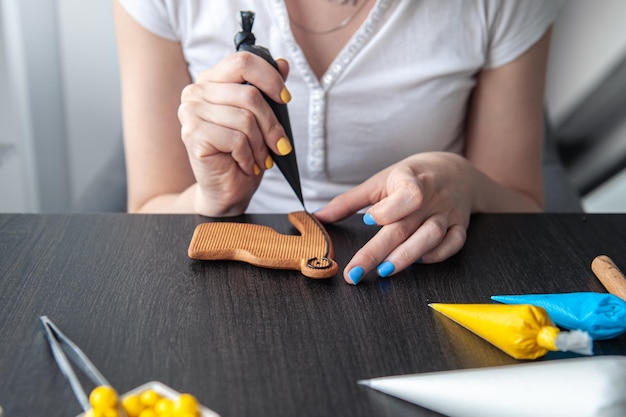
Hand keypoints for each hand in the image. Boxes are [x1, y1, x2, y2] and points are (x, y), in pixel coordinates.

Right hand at [177, 52, 292, 215]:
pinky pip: (236, 140)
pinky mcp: (192, 135)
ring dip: (261, 145)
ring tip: (262, 158)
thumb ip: (267, 89)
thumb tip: (282, 64)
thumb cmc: (243, 153)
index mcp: (211, 80)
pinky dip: (249, 156)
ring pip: (245, 120)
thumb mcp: (261, 118)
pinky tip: (246, 164)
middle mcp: (196, 92)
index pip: (243, 61)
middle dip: (272, 125)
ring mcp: (190, 112)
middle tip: (280, 145)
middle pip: (249, 95)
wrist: (227, 189)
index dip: (270, 79)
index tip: (285, 98)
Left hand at [314, 152, 472, 283]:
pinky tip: (417, 263)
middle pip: (405, 226)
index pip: (406, 195)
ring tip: (384, 271)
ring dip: (407, 256)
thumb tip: (317, 216)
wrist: (456, 171)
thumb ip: (348, 201)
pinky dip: (436, 256)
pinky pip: (452, 244)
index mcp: (411, 180)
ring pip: (431, 237)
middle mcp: (432, 198)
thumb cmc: (411, 176)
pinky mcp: (461, 226)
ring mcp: (448, 213)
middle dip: (378, 251)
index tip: (367, 220)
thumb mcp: (380, 182)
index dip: (388, 209)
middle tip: (355, 272)